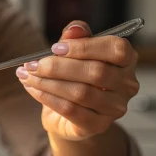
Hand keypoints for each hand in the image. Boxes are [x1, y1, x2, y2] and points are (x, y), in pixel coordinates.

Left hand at [16, 21, 138, 140]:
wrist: (66, 115)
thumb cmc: (74, 77)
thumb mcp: (72, 53)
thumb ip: (75, 37)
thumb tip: (75, 29)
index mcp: (126, 61)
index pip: (116, 49)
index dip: (85, 47)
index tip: (56, 47)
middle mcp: (127, 85)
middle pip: (96, 72)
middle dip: (58, 67)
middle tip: (32, 64)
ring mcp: (115, 108)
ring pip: (81, 93)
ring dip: (48, 83)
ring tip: (28, 76)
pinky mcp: (98, 126)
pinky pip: (71, 110)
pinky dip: (48, 98)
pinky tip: (33, 89)